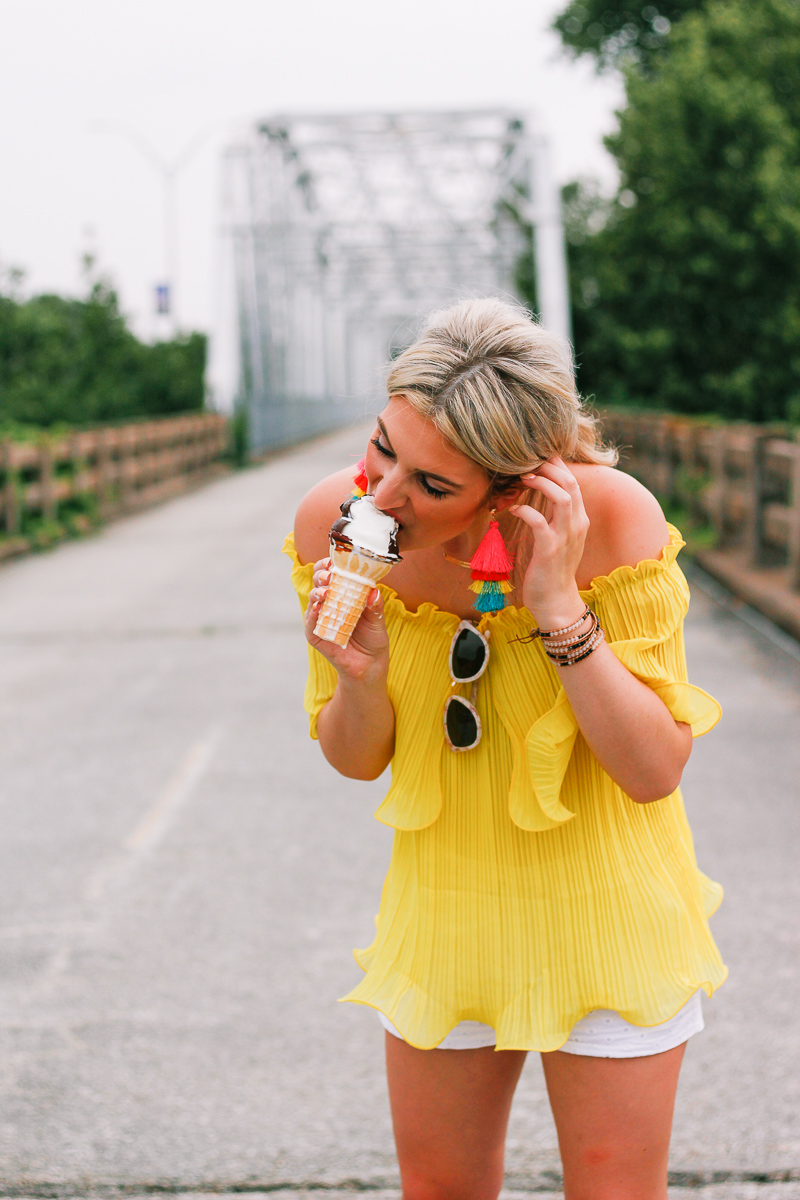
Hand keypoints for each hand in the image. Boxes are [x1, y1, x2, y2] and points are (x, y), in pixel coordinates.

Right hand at [304, 557, 389, 685]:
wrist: (370, 666)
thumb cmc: (373, 639)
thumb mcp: (377, 620)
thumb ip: (375, 606)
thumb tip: (373, 591)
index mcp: (343, 595)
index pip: (333, 574)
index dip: (331, 565)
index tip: (335, 560)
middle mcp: (329, 604)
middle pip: (320, 582)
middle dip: (322, 575)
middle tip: (330, 575)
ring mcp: (320, 619)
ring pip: (313, 599)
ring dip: (317, 592)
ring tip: (325, 592)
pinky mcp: (315, 635)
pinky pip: (310, 623)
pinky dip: (312, 614)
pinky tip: (317, 607)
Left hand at [510, 457, 588, 629]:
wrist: (556, 601)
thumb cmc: (551, 568)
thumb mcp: (557, 536)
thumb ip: (553, 515)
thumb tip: (537, 493)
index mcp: (578, 519)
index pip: (573, 481)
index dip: (556, 465)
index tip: (535, 457)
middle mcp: (577, 524)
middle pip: (571, 483)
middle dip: (549, 467)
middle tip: (526, 462)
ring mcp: (565, 536)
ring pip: (562, 498)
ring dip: (542, 483)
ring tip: (522, 478)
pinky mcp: (550, 549)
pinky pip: (540, 521)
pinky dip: (526, 510)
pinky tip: (514, 508)